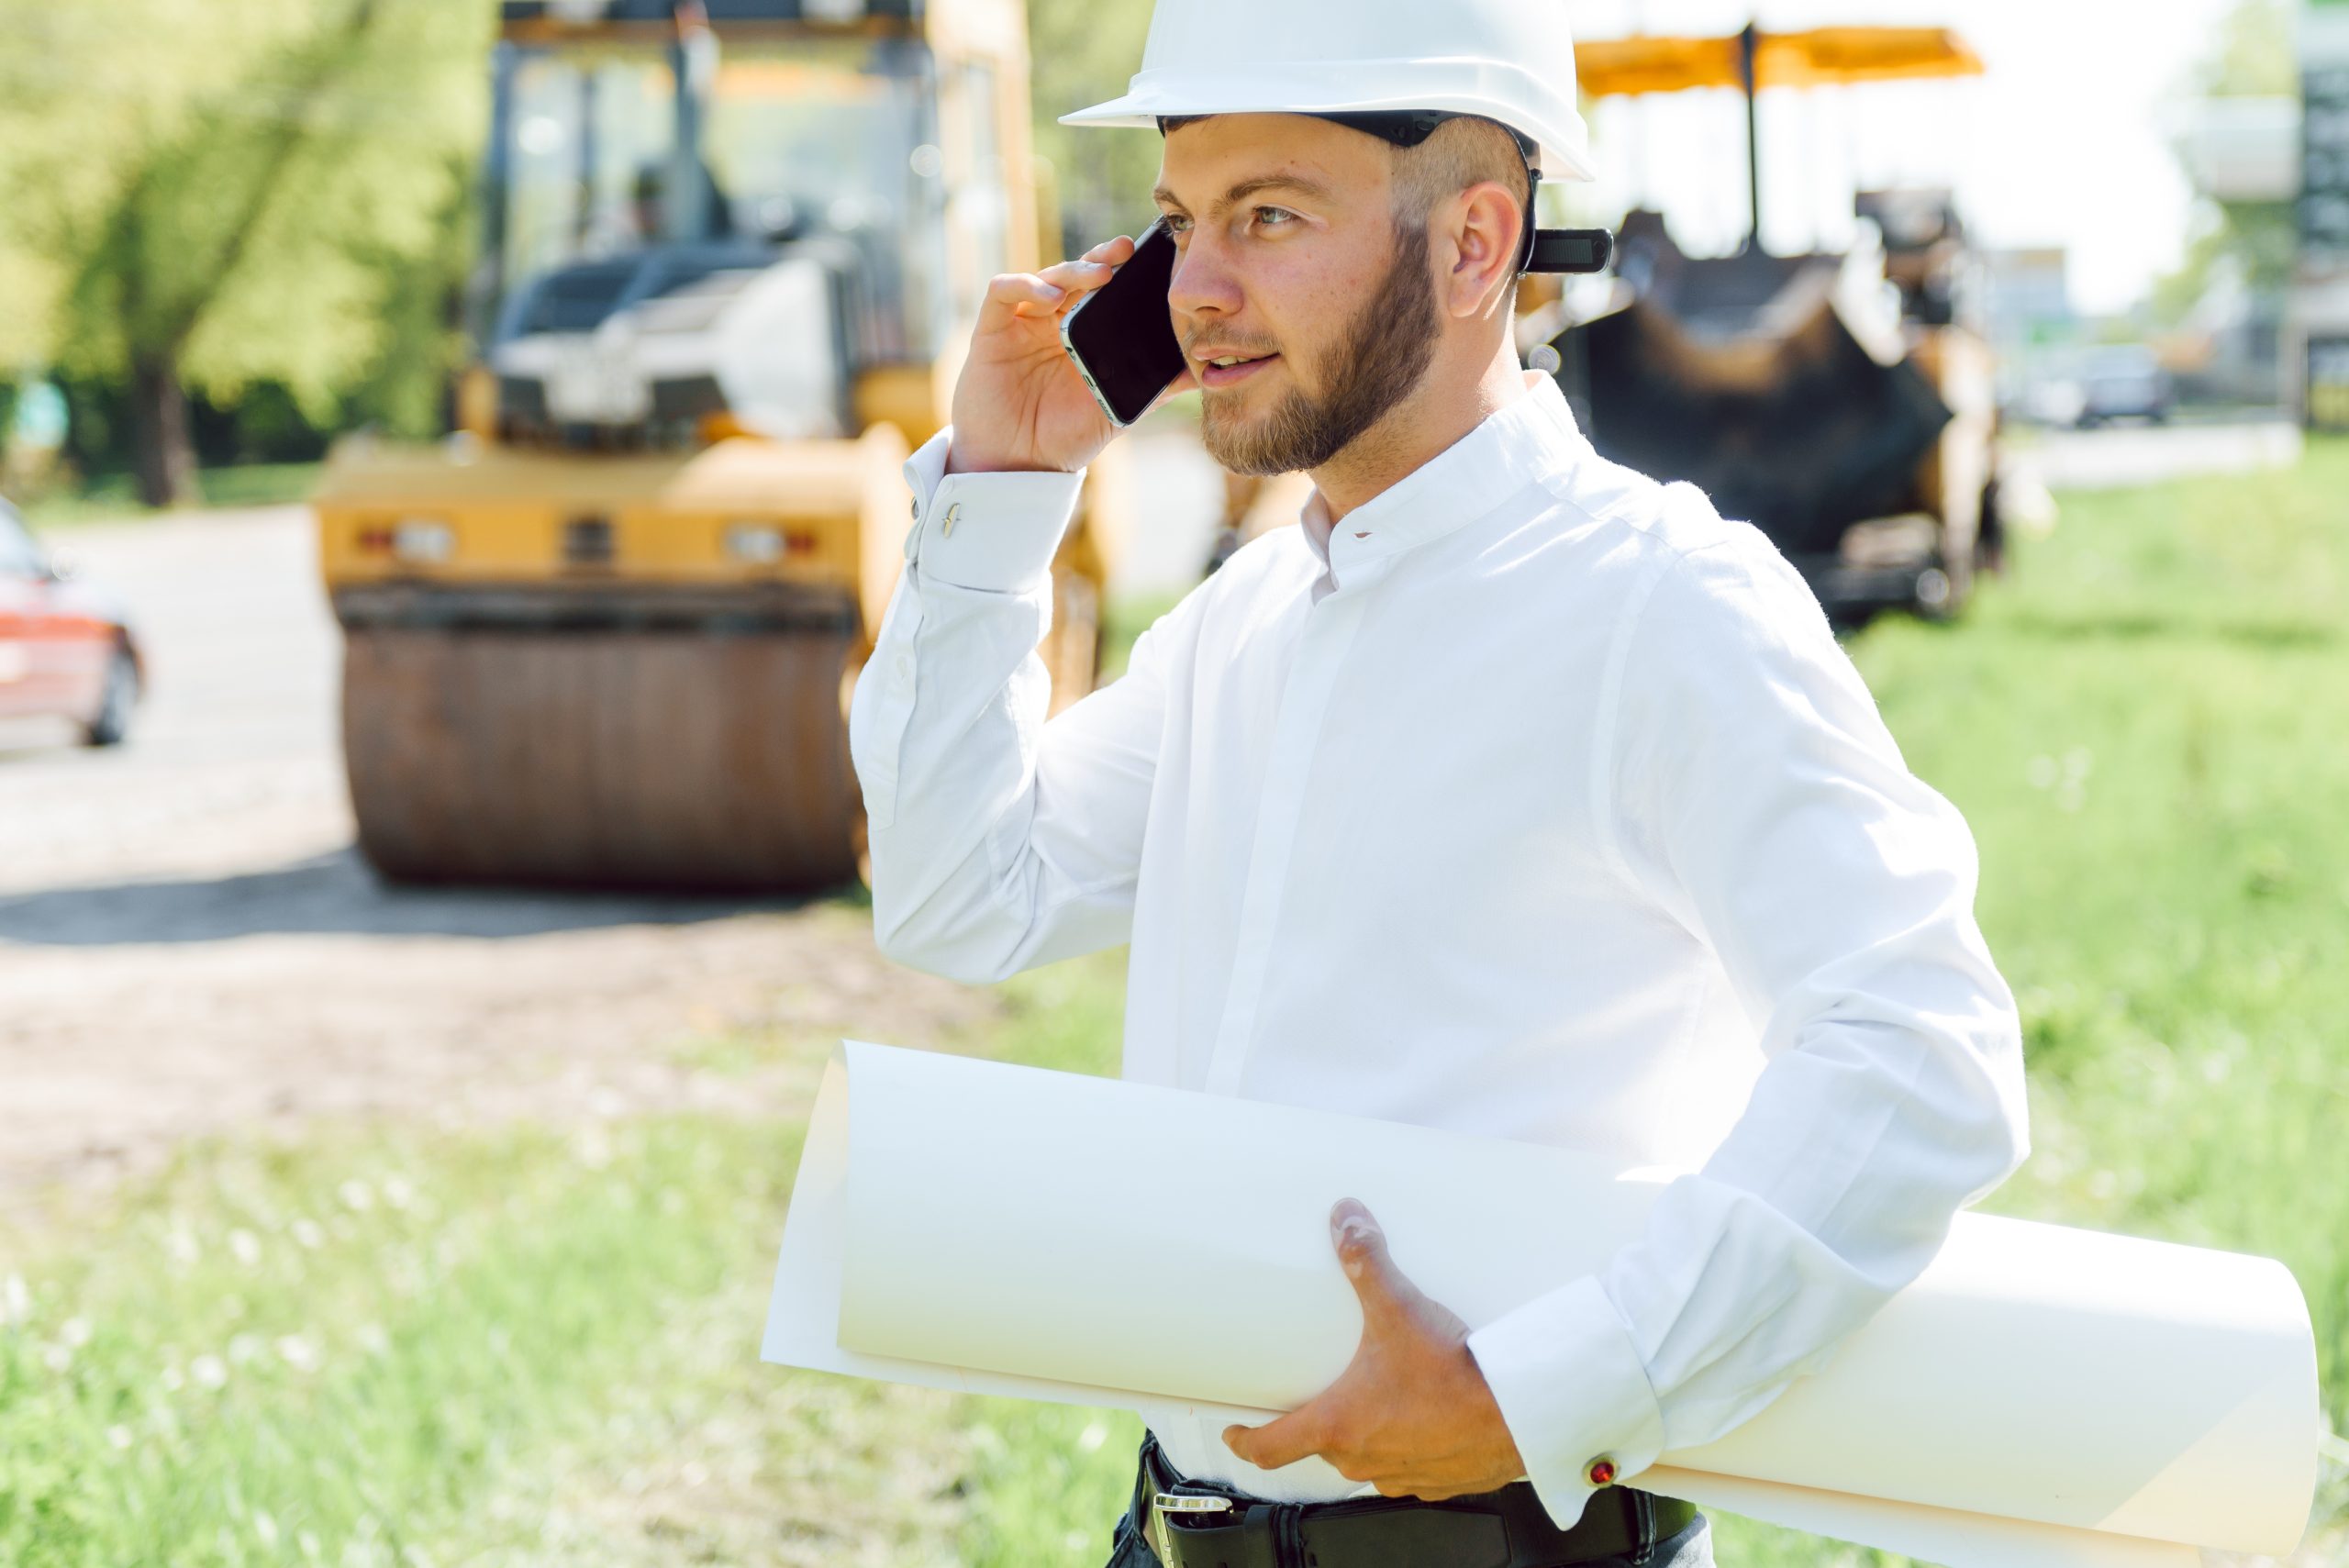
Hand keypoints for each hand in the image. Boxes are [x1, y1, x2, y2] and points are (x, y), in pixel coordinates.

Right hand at [946, 235, 1182, 475]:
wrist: (1019, 465)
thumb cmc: (1066, 436)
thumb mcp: (1118, 409)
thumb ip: (1156, 387)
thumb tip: (1203, 372)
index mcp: (1085, 333)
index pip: (1105, 289)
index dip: (1123, 270)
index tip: (1149, 260)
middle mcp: (1053, 320)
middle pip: (1077, 274)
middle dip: (1101, 259)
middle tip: (1124, 252)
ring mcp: (1022, 322)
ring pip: (1045, 277)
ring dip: (1072, 270)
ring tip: (1097, 275)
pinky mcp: (991, 329)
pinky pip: (1003, 292)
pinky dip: (1025, 286)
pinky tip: (1048, 298)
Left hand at [1221, 1199, 1525, 1500]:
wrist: (1520, 1413)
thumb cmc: (1456, 1375)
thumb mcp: (1399, 1309)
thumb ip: (1366, 1262)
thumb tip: (1345, 1219)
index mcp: (1338, 1425)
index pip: (1271, 1448)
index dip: (1246, 1440)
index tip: (1234, 1432)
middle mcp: (1363, 1459)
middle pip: (1321, 1447)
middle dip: (1316, 1422)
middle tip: (1317, 1394)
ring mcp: (1402, 1475)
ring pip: (1366, 1459)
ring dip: (1365, 1435)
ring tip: (1379, 1399)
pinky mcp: (1440, 1481)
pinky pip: (1409, 1469)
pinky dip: (1408, 1447)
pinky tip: (1425, 1419)